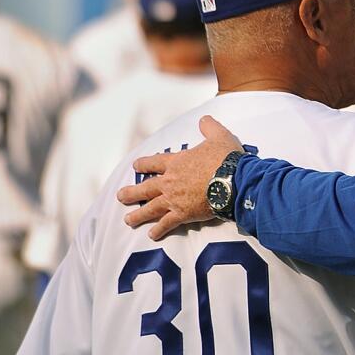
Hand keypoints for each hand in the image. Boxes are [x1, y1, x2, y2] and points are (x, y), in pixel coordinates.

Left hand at [116, 115, 242, 240]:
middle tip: (120, 197)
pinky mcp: (184, 214)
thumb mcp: (219, 136)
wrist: (233, 180)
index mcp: (177, 162)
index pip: (154, 162)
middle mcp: (170, 181)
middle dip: (132, 193)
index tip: (135, 167)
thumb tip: (204, 119)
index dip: (144, 164)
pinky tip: (152, 235)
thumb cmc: (226, 158)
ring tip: (128, 220)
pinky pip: (167, 223)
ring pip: (151, 208)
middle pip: (146, 188)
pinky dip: (159, 230)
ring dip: (138, 215)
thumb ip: (209, 127)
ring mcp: (175, 199)